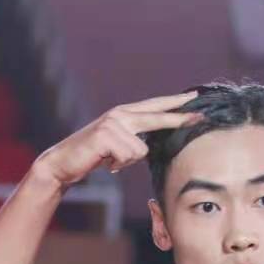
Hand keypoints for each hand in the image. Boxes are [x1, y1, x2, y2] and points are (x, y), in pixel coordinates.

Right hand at [31, 93, 199, 189]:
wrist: (63, 163)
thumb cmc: (92, 156)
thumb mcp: (116, 144)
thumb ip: (134, 138)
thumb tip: (150, 143)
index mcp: (123, 114)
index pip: (154, 106)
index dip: (174, 103)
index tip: (195, 98)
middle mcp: (119, 114)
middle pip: (156, 116)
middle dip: (178, 119)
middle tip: (199, 117)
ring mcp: (113, 123)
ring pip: (141, 150)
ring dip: (126, 161)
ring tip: (109, 160)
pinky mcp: (106, 135)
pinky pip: (128, 156)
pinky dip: (117, 165)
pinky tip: (104, 162)